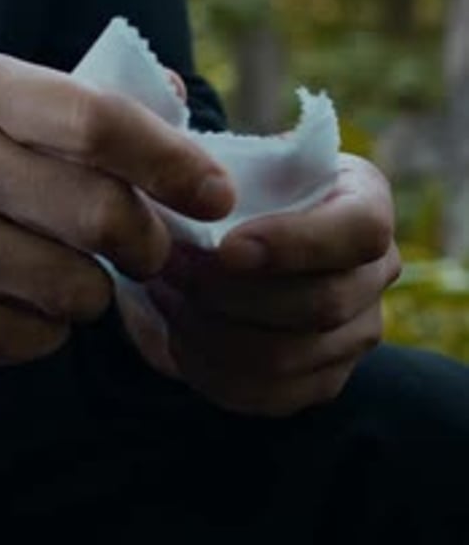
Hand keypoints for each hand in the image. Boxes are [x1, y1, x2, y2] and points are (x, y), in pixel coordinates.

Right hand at [0, 53, 233, 364]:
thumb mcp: (13, 99)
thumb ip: (94, 100)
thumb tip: (174, 98)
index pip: (98, 122)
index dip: (171, 163)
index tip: (217, 196)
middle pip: (101, 216)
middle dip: (148, 245)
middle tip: (149, 251)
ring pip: (73, 288)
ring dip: (95, 291)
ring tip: (74, 272)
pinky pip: (31, 337)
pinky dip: (47, 331)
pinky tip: (30, 302)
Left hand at [148, 155, 400, 417]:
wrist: (230, 247)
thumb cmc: (232, 195)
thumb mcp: (233, 160)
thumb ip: (218, 162)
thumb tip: (179, 149)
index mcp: (366, 203)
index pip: (360, 231)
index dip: (294, 244)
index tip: (226, 247)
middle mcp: (377, 273)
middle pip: (321, 304)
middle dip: (230, 293)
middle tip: (168, 271)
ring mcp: (357, 334)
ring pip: (287, 357)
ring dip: (210, 332)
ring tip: (166, 298)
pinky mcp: (323, 381)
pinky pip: (268, 395)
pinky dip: (211, 370)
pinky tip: (179, 335)